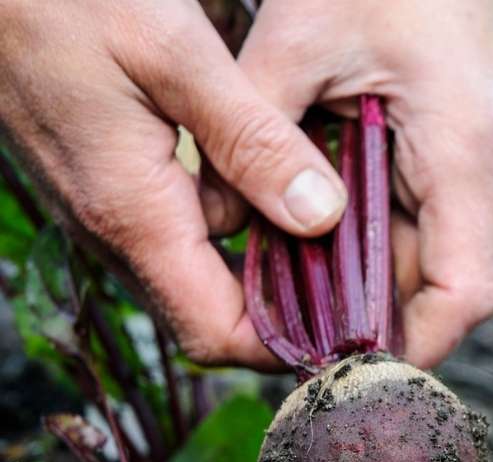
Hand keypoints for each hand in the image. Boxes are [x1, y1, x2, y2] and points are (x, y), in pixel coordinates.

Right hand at [0, 0, 347, 368]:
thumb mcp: (176, 53)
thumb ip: (251, 139)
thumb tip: (321, 216)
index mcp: (133, 214)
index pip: (214, 333)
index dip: (284, 345)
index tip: (349, 322)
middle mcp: (112, 229)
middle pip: (209, 317)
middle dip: (284, 317)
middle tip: (356, 283)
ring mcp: (105, 210)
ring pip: (194, 279)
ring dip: (262, 275)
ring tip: (333, 242)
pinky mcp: (106, 183)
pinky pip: (176, 238)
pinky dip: (233, 236)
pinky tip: (279, 197)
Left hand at [225, 0, 492, 368]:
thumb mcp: (293, 40)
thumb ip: (249, 136)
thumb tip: (213, 227)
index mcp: (459, 152)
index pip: (465, 293)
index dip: (413, 347)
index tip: (348, 370)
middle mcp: (478, 172)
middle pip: (431, 283)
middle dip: (362, 314)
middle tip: (284, 328)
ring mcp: (468, 166)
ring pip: (419, 255)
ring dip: (357, 275)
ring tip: (284, 281)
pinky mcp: (450, 156)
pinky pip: (412, 220)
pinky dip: (361, 236)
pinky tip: (307, 232)